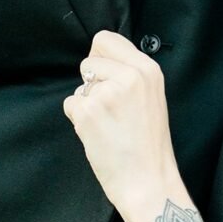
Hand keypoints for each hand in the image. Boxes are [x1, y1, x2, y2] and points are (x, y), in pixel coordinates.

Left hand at [62, 30, 183, 221]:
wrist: (149, 181)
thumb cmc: (148, 145)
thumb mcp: (151, 97)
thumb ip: (130, 74)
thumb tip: (98, 58)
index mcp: (148, 70)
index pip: (106, 39)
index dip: (100, 58)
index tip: (106, 78)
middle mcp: (130, 76)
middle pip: (88, 61)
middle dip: (92, 83)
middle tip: (110, 108)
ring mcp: (108, 93)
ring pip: (80, 87)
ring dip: (87, 105)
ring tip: (109, 126)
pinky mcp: (89, 112)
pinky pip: (71, 105)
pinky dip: (79, 120)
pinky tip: (99, 135)